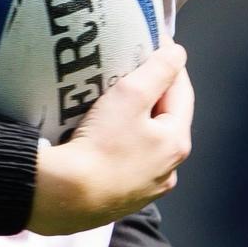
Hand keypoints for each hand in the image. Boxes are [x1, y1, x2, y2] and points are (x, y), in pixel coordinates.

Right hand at [28, 44, 191, 235]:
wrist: (65, 197)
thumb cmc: (101, 144)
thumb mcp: (130, 95)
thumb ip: (158, 70)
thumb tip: (178, 54)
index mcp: (177, 142)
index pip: (182, 92)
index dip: (171, 65)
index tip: (157, 45)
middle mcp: (170, 169)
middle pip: (167, 120)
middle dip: (154, 95)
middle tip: (133, 73)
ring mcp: (147, 189)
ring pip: (148, 145)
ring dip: (138, 124)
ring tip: (116, 107)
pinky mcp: (123, 201)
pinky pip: (129, 165)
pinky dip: (123, 149)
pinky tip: (106, 143)